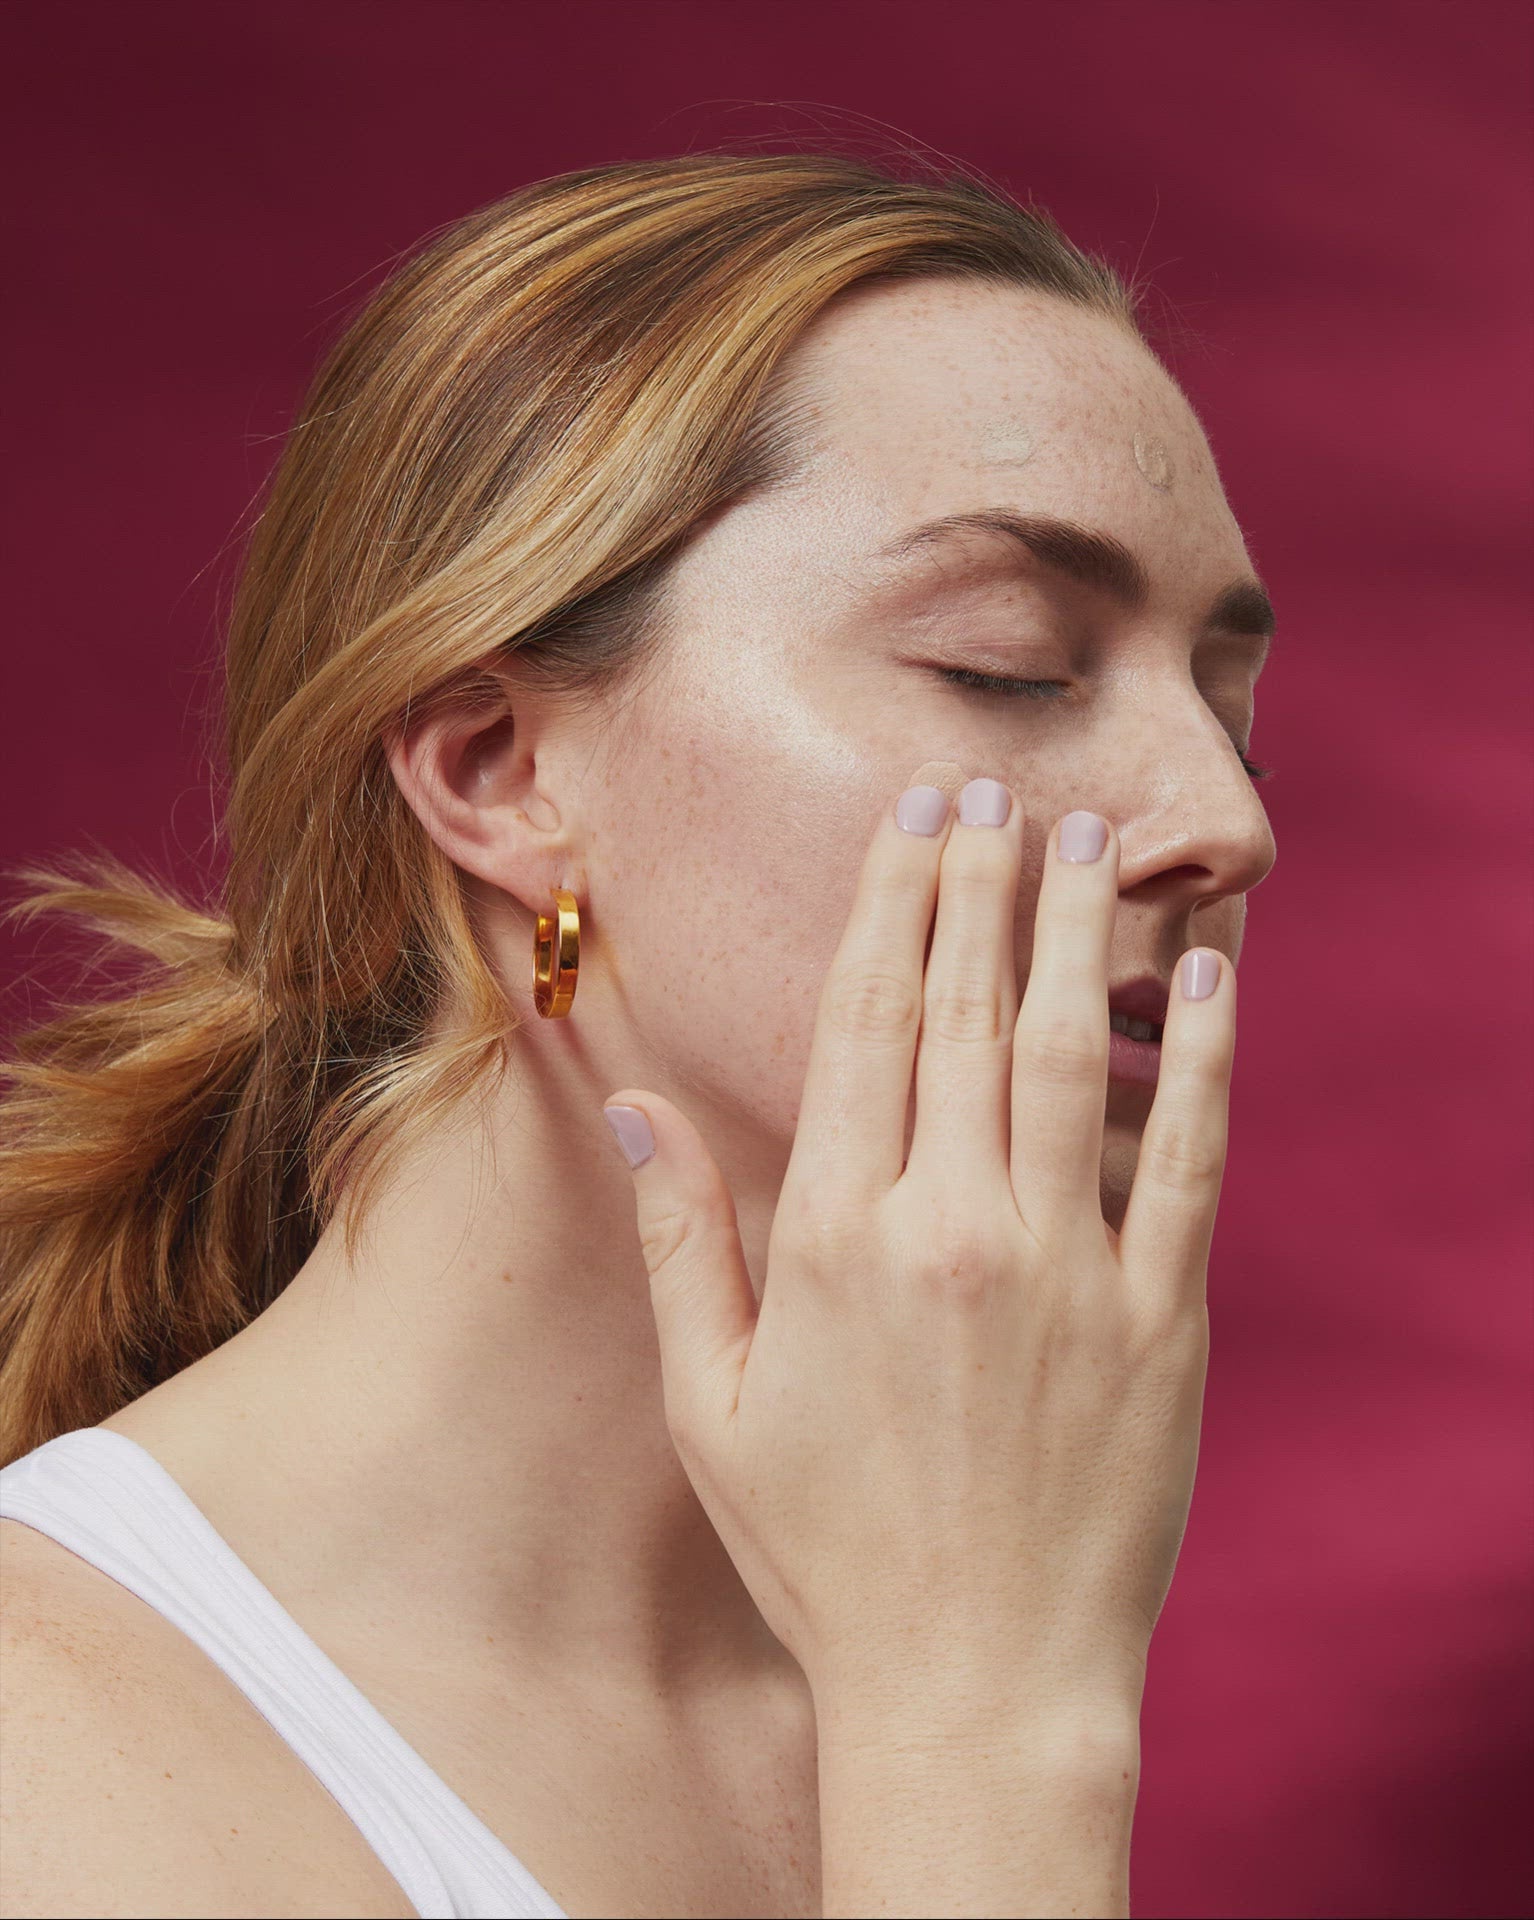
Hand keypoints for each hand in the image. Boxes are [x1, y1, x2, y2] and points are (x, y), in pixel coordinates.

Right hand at [603, 778, 1229, 1710]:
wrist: (973, 1683)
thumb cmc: (824, 1547)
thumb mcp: (710, 1403)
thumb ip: (677, 1242)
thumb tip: (634, 1106)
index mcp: (835, 1236)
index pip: (867, 1022)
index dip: (894, 903)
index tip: (916, 816)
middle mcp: (949, 1227)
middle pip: (968, 1010)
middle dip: (985, 881)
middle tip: (1000, 786)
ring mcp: (1066, 1268)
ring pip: (1073, 1055)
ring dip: (1083, 932)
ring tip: (1094, 833)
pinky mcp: (1160, 1319)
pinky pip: (1189, 1160)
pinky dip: (1203, 1060)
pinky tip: (1209, 976)